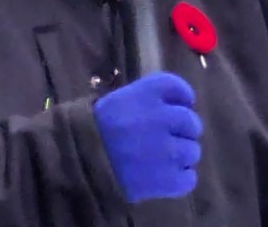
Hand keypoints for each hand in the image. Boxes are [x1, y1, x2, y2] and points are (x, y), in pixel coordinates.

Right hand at [93, 72, 201, 202]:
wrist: (75, 162)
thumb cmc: (94, 130)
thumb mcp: (118, 101)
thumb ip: (147, 100)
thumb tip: (179, 106)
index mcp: (148, 93)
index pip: (177, 88)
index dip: (183, 97)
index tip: (180, 105)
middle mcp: (162, 117)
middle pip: (191, 121)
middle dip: (182, 130)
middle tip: (166, 138)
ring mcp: (167, 149)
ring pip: (192, 151)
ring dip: (181, 156)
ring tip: (161, 160)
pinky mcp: (166, 179)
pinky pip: (189, 179)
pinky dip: (180, 180)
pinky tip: (164, 177)